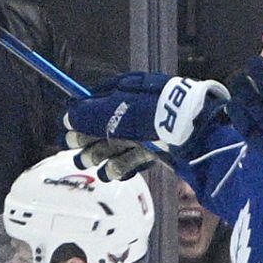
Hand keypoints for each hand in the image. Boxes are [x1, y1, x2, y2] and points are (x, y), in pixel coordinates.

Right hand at [63, 71, 229, 157]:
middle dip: (88, 137)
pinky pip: (135, 158)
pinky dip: (123, 165)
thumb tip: (67, 117)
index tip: (67, 127)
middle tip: (74, 146)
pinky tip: (113, 172)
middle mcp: (138, 109)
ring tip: (90, 162)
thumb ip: (89, 114)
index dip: (82, 114)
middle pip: (106, 125)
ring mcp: (149, 130)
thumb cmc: (153, 114)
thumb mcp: (116, 111)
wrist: (194, 133)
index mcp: (130, 90)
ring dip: (101, 153)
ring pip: (118, 143)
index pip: (99, 99)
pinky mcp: (158, 150)